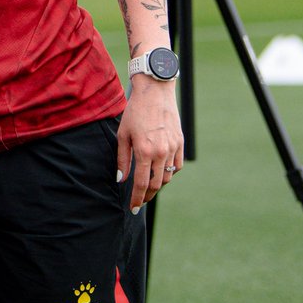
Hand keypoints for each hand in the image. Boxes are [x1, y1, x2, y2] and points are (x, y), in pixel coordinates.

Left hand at [117, 79, 183, 212]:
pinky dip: (170, 173)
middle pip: (157, 184)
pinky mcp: (180, 144)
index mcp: (144, 151)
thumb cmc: (135, 112)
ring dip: (159, 185)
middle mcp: (161, 153)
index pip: (142, 184)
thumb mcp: (123, 134)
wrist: (155, 93)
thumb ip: (122, 159)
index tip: (133, 208)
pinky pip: (177, 166)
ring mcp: (173, 149)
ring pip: (168, 177)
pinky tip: (161, 172)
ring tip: (149, 186)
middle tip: (140, 200)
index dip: (137, 198)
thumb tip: (121, 179)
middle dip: (148, 195)